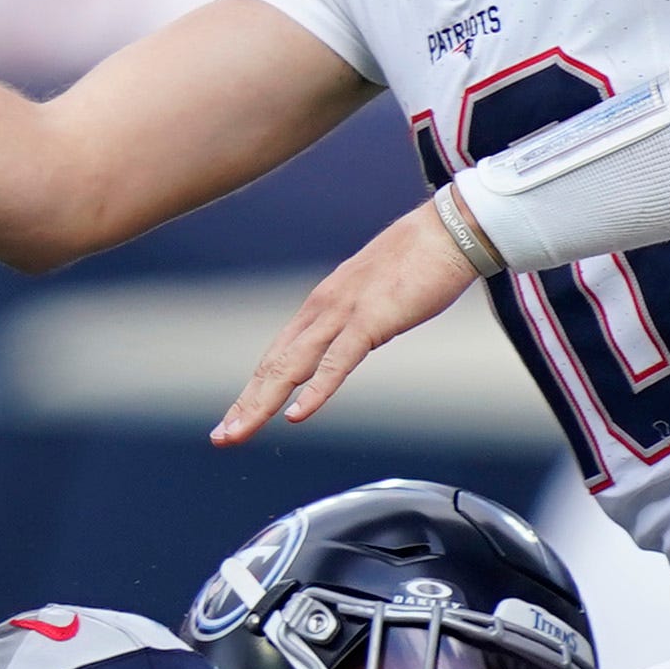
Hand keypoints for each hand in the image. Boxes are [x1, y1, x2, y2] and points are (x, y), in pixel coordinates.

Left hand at [214, 201, 473, 444]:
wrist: (447, 231)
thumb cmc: (418, 262)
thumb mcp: (375, 297)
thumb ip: (355, 320)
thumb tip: (350, 339)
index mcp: (322, 306)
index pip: (278, 356)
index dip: (254, 390)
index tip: (235, 418)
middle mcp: (322, 310)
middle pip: (275, 365)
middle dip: (246, 405)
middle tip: (221, 437)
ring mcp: (343, 314)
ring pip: (293, 367)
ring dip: (263, 403)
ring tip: (239, 432)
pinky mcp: (371, 320)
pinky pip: (337, 362)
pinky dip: (316, 390)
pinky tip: (297, 414)